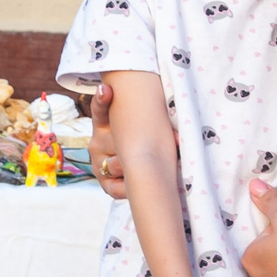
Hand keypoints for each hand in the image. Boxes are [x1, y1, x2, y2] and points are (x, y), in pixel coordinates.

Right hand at [90, 82, 144, 199]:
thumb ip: (148, 124)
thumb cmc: (146, 146)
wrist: (139, 176)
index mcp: (106, 125)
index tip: (105, 90)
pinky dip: (131, 186)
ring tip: (149, 168)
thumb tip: (177, 134)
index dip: (101, 99)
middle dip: (134, 147)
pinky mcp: (104, 184)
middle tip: (147, 150)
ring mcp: (98, 163)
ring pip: (118, 164)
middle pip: (115, 142)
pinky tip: (138, 184)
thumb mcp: (144, 132)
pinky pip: (118, 186)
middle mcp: (98, 143)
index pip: (101, 110)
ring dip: (136, 166)